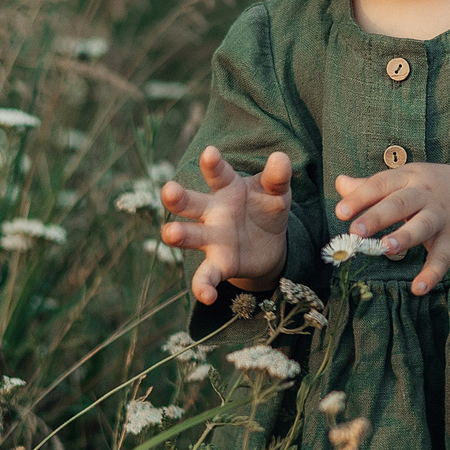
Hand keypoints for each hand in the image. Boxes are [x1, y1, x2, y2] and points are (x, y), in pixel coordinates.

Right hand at [161, 146, 291, 304]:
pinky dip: (203, 286)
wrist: (268, 245)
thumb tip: (281, 158)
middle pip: (191, 203)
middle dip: (178, 198)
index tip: (210, 153)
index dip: (213, 164)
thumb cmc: (265, 209)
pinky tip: (207, 297)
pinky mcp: (219, 265)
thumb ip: (277, 178)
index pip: (218, 174)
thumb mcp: (276, 193)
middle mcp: (212, 213)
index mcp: (226, 189)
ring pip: (190, 236)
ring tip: (170, 234)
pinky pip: (206, 275)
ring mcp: (212, 239)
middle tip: (169, 190)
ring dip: (178, 235)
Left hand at [333, 162, 449, 295]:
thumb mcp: (406, 179)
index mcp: (408, 178)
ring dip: (406, 237)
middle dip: (378, 216)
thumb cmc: (434, 188)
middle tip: (356, 231)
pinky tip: (418, 288)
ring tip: (387, 249)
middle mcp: (425, 194)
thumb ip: (372, 185)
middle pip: (400, 203)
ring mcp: (442, 216)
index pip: (381, 185)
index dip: (360, 198)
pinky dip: (432, 272)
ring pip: (423, 225)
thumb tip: (340, 183)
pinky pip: (443, 256)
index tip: (340, 212)